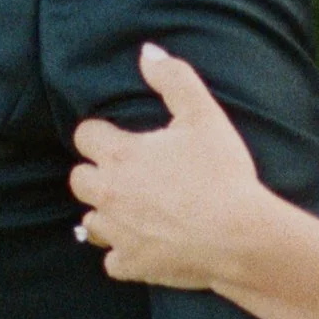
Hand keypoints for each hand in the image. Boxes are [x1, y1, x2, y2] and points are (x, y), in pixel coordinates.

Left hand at [71, 46, 270, 287]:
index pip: (85, 135)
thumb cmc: (222, 173)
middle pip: (79, 180)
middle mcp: (109, 194)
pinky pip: (112, 261)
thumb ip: (174, 78)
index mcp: (120, 155)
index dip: (102, 134)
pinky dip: (122, 254)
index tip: (121, 138)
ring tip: (132, 210)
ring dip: (106, 213)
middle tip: (126, 174)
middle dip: (97, 174)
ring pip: (91, 221)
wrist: (239, 235)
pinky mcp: (132, 265)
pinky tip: (141, 245)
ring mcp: (118, 233)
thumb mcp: (204, 115)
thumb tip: (148, 53)